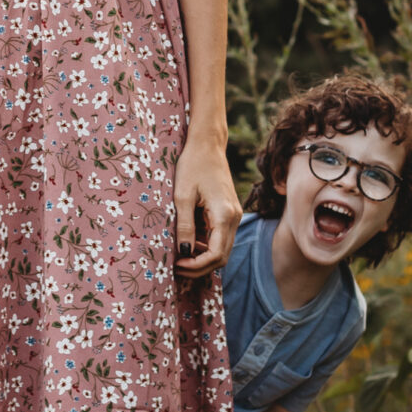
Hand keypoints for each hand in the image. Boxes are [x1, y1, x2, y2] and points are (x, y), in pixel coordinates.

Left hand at [173, 134, 240, 277]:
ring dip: (203, 257)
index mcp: (224, 215)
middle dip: (199, 267)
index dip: (197, 265)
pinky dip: (206, 245)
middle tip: (177, 267)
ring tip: (179, 256)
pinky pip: (220, 237)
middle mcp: (234, 218)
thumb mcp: (182, 196)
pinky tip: (188, 242)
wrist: (207, 145)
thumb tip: (183, 252)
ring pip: (222, 249)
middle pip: (222, 257)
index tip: (177, 264)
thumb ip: (185, 226)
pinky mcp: (229, 212)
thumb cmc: (192, 165)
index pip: (215, 255)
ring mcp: (234, 215)